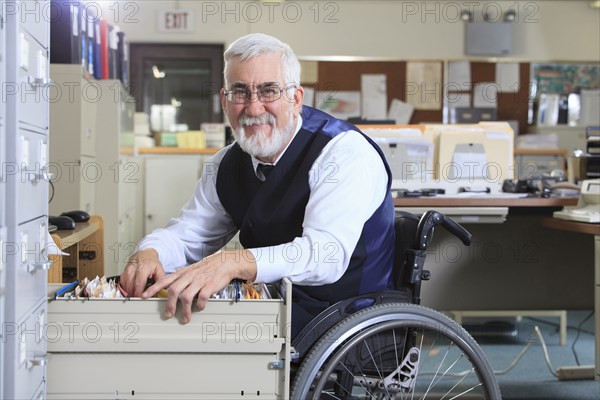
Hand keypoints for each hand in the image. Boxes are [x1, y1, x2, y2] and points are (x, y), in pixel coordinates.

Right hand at [120, 248, 165, 296]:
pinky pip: (122, 283)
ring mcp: (127, 270)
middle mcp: (133, 268)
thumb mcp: (159, 270)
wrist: (145, 254)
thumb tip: (164, 288)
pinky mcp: (123, 272)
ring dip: (130, 292)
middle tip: (140, 298)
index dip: (140, 292)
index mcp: (144, 268)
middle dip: (135, 294)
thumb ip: (161, 280)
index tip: (142, 297)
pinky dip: (126, 288)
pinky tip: (132, 289)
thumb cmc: (152, 263)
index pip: (139, 283)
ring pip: (126, 285)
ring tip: (136, 294)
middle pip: (131, 286)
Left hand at [142, 250, 256, 323]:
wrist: (226, 263)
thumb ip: (180, 279)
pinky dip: (200, 305)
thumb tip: (169, 290)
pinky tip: (200, 308)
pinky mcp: (210, 285)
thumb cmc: (208, 268)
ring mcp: (199, 281)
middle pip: (173, 291)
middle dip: (169, 304)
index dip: (154, 289)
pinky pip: (202, 297)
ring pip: (186, 296)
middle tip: (168, 314)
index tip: (144, 296)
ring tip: (185, 318)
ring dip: (185, 310)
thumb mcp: (191, 271)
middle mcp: (189, 276)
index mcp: (183, 273)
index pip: (165, 280)